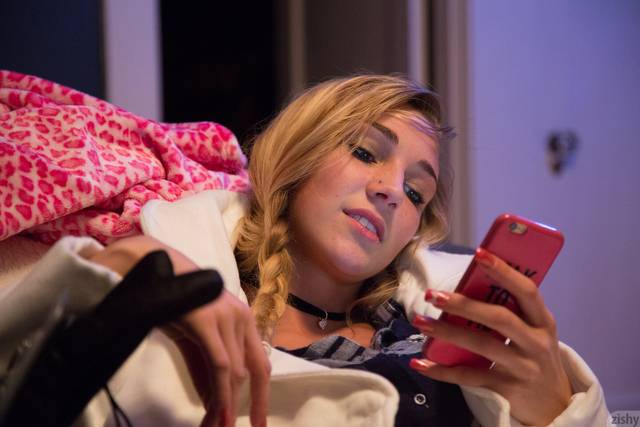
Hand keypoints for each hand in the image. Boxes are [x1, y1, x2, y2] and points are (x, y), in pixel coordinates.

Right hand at [166, 290, 270, 426]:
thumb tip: (214, 402)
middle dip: (247, 405)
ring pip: (236, 373)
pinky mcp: (208, 322)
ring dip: (226, 406)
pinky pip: (220, 366)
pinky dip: (221, 393)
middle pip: (253, 371)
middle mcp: (241, 318)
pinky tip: (217, 412)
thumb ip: (205, 368)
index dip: (262, 395)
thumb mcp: (194, 339)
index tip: (259, 421)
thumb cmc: (173, 302)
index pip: (261, 363)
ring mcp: (227, 319)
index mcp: (243, 320)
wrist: (152, 270)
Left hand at [409, 248, 571, 424]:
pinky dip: (443, 370)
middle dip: (464, 305)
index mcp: (543, 321)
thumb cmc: (536, 358)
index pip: (526, 290)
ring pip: (481, 345)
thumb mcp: (534, 333)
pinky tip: (421, 363)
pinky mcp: (508, 389)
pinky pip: (470, 377)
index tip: (480, 253)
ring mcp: (523, 367)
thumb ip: (511, 312)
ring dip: (447, 332)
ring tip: (421, 322)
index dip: (504, 271)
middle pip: (499, 318)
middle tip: (433, 295)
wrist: (555, 406)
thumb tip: (466, 287)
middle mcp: (536, 343)